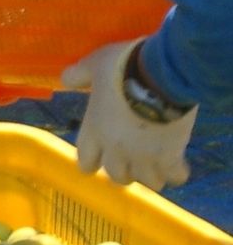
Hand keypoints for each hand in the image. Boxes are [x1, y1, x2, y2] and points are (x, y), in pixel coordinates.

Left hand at [61, 38, 196, 189]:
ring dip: (150, 175)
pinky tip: (179, 166)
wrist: (161, 74)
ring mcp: (142, 156)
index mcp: (94, 131)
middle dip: (124, 171)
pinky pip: (173, 176)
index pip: (85, 162)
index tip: (99, 161)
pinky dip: (177, 173)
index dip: (92, 163)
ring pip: (145, 181)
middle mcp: (115, 149)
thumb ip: (79, 74)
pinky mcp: (169, 156)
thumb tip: (65, 79)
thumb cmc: (124, 67)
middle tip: (133, 160)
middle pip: (116, 176)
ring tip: (157, 165)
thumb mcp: (95, 64)